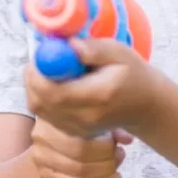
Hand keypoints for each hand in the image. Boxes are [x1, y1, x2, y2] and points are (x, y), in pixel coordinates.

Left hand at [24, 37, 161, 137]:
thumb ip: (93, 49)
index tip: (40, 54)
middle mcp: (85, 118)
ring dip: (35, 87)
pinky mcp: (73, 132)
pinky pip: (45, 115)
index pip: (53, 92)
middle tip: (39, 59)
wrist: (145, 106)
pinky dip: (42, 97)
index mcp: (97, 96)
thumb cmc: (132, 74)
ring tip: (49, 70)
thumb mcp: (119, 52)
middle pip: (40, 103)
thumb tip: (67, 45)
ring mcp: (78, 129)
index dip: (38, 74)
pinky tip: (55, 84)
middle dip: (32, 79)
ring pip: (38, 109)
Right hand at [30, 117, 133, 177]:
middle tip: (120, 155)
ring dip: (105, 172)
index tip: (117, 144)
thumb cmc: (82, 130)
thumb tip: (127, 140)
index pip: (82, 131)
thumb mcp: (97, 123)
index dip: (104, 141)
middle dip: (106, 156)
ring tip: (118, 169)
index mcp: (55, 113)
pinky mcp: (47, 177)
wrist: (57, 146)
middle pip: (80, 151)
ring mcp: (41, 158)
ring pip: (79, 170)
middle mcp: (42, 135)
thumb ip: (112, 128)